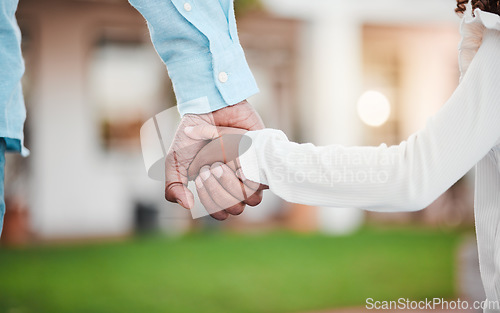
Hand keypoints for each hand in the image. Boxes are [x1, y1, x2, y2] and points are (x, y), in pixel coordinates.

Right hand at [164, 100, 263, 215]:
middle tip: (206, 169)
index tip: (199, 179)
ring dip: (231, 183)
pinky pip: (259, 178)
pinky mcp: (261, 159)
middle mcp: (236, 184)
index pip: (221, 214)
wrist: (209, 107)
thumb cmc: (192, 135)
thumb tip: (187, 205)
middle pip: (236, 209)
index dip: (210, 203)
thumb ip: (173, 186)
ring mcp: (250, 173)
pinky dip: (242, 169)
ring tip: (218, 163)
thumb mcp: (175, 161)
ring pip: (251, 198)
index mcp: (218, 189)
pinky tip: (232, 155)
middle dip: (218, 191)